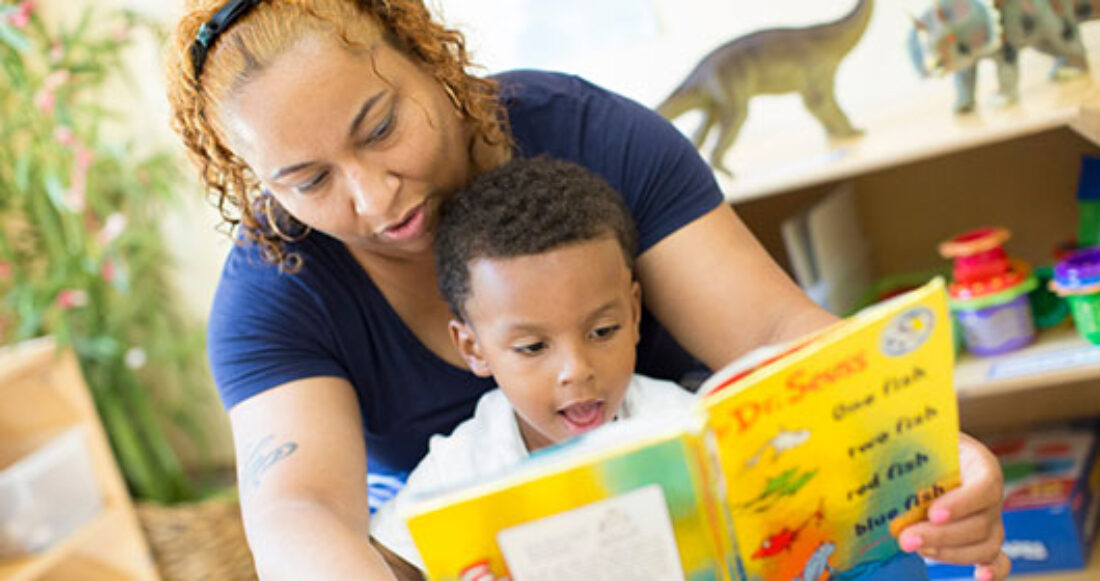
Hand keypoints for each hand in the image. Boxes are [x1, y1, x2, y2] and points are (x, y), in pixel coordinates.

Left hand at [896, 432, 1009, 580]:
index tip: (932, 513)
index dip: (962, 504)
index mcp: (981, 465)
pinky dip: (993, 572)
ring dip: (950, 554)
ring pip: (986, 546)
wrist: (929, 452)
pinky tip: (979, 577)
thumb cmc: (922, 443)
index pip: (984, 487)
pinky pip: (999, 560)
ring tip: (914, 548)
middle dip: (942, 536)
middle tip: (905, 539)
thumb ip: (905, 446)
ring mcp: (991, 521)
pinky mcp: (984, 540)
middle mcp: (992, 496)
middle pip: (981, 524)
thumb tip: (876, 458)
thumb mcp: (917, 437)